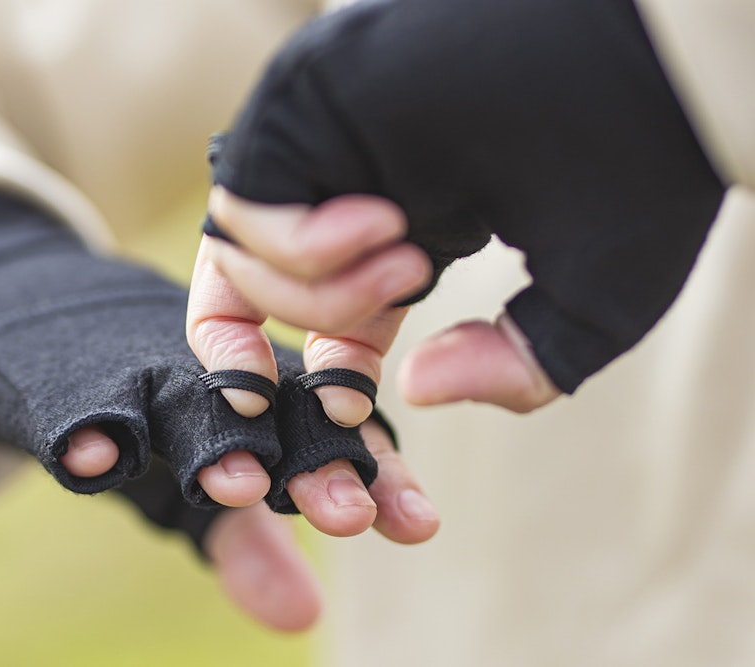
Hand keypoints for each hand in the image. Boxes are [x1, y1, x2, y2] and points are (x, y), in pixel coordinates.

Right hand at [61, 417, 438, 631]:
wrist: (70, 353)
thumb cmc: (164, 434)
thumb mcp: (208, 505)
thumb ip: (253, 551)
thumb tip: (305, 614)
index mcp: (272, 408)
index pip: (338, 441)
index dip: (378, 482)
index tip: (417, 525)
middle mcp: (222, 386)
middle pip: (279, 417)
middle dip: (315, 466)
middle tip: (346, 515)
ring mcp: (149, 381)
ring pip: (191, 408)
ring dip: (215, 448)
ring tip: (237, 486)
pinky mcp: (79, 387)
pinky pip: (81, 410)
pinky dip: (88, 433)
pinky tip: (90, 460)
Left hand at [202, 0, 724, 401]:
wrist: (655, 58)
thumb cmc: (638, 165)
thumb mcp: (588, 304)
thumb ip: (517, 367)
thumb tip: (415, 390)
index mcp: (412, 218)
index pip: (327, 304)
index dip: (330, 368)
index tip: (355, 413)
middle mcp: (353, 180)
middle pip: (252, 280)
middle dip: (268, 354)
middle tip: (332, 387)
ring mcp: (322, 141)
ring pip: (246, 253)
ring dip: (322, 298)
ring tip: (413, 265)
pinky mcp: (299, 102)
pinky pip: (247, 204)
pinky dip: (305, 246)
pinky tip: (388, 223)